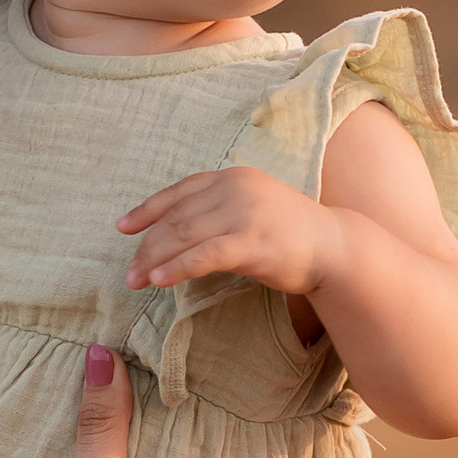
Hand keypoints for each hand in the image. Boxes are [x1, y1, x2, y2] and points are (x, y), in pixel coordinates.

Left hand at [120, 165, 333, 301]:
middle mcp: (235, 189)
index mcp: (231, 176)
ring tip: (135, 280)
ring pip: (184, 236)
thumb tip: (172, 232)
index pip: (178, 192)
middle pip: (176, 218)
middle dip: (147, 245)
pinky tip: (159, 280)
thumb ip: (215, 210)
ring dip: (154, 259)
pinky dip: (176, 267)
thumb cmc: (288, 232)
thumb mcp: (249, 208)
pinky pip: (204, 256)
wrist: (334, 246)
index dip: (146, 210)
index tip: (123, 228)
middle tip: (128, 271)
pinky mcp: (252, 242)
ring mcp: (244, 214)